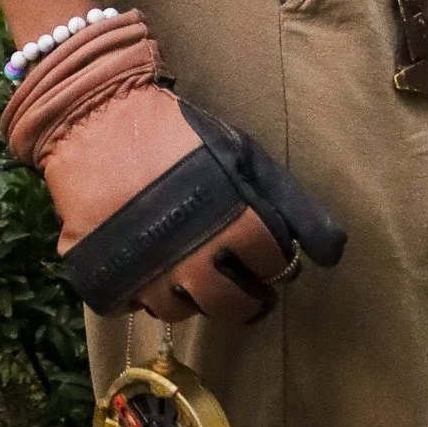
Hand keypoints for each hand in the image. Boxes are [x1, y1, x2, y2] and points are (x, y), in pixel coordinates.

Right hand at [2, 10, 344, 321]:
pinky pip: (131, 306)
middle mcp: (191, 259)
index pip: (272, 265)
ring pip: (180, 311)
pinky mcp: (105, 280)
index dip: (273, 258)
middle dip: (246, 299)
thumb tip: (331, 254)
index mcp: (232, 224)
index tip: (263, 249)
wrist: (95, 114)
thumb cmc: (177, 133)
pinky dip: (143, 292)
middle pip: (231, 306)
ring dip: (192, 294)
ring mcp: (145, 274)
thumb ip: (290, 203)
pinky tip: (149, 265)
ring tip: (193, 269)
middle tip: (243, 285)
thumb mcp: (242, 154)